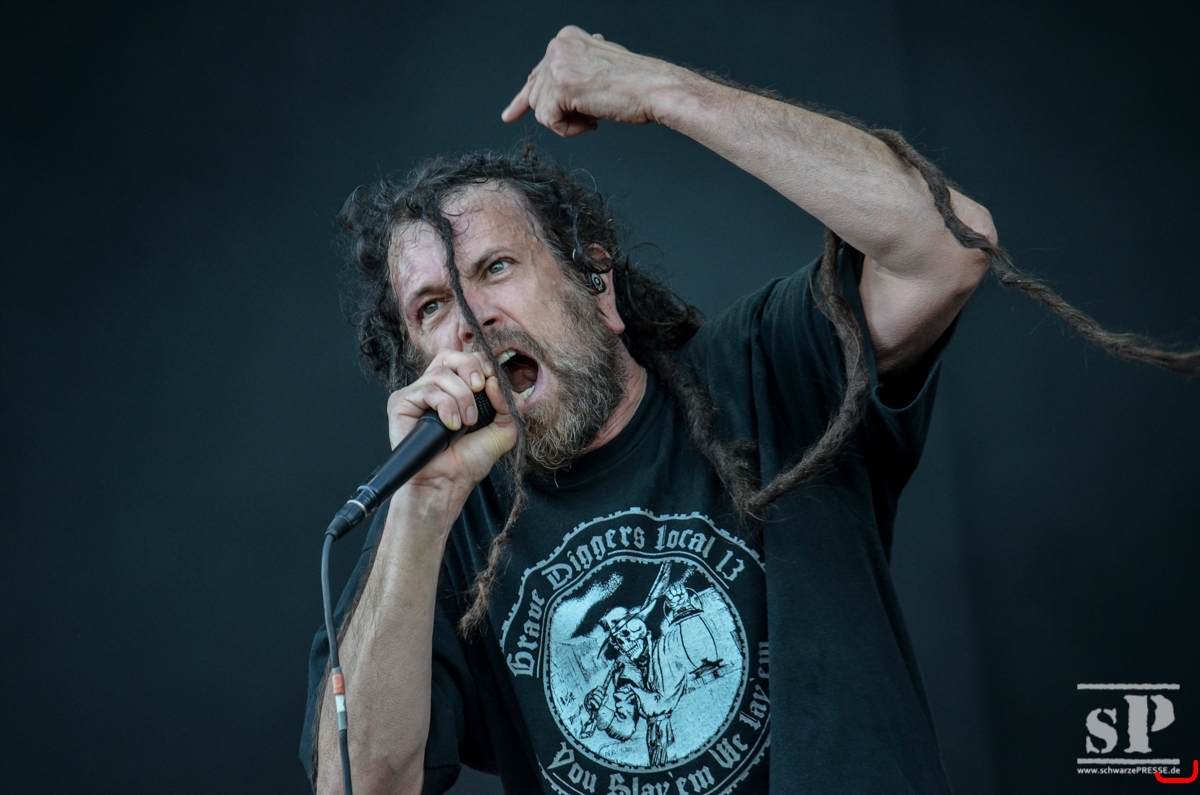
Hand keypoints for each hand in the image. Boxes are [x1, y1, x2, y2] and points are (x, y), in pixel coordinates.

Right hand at [385, 350, 517, 497]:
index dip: (480, 364)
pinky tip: (451, 425)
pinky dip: (446, 406)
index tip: (491, 382)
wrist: (448, 482)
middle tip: (480, 389)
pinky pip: (428, 391)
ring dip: (461, 397)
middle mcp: (434, 388)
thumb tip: (497, 382)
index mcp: (455, 388)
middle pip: (450, 355)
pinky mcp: (402, 403)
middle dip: (470, 368)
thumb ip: (510, 405)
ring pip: (441, 373)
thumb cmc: (468, 460)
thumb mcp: (503, 431)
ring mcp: (417, 394)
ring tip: (466, 422)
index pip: (466, 359)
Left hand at [501, 25, 677, 136]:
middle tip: (589, 115)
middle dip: (558, 113)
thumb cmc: (635, 84)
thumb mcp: (598, 68)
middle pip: (537, 94)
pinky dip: (569, 130)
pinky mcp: (562, 87)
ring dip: (567, 122)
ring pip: (541, 110)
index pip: (538, 72)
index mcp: (566, 39)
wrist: (655, 89)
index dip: (526, 97)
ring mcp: (558, 65)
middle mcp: (558, 47)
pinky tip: (592, 122)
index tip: (510, 114)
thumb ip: (573, 70)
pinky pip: (549, 121)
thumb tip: (544, 82)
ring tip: (594, 116)